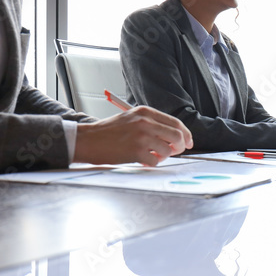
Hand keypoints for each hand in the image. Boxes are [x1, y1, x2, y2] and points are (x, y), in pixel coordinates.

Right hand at [74, 106, 192, 165]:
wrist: (87, 139)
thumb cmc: (108, 132)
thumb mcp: (131, 118)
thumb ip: (151, 123)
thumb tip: (174, 136)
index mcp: (145, 112)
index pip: (175, 123)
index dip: (186, 134)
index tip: (188, 142)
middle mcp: (145, 122)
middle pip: (177, 136)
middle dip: (180, 146)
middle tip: (175, 152)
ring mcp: (141, 137)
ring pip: (168, 150)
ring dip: (163, 156)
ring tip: (150, 155)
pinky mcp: (136, 151)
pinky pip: (155, 161)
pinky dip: (151, 163)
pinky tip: (142, 159)